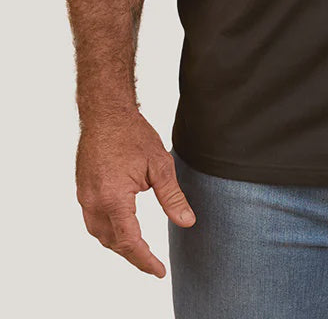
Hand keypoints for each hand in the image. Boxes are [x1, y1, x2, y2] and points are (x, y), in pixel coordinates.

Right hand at [75, 109, 195, 277]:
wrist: (105, 113)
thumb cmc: (133, 134)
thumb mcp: (160, 165)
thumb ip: (172, 197)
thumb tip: (187, 222)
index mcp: (113, 198)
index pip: (130, 242)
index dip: (145, 260)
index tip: (159, 272)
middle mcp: (94, 202)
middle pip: (113, 242)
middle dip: (133, 256)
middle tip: (152, 263)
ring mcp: (84, 197)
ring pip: (100, 235)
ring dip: (119, 245)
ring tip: (140, 250)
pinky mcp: (82, 190)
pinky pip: (93, 221)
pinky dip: (109, 231)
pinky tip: (122, 229)